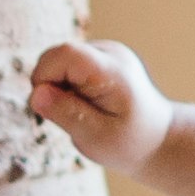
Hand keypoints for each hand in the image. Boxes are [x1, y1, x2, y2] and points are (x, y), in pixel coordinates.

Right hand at [27, 36, 172, 172]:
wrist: (157, 138)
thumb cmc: (128, 143)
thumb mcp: (95, 137)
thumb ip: (66, 114)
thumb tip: (36, 94)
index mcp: (112, 72)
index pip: (65, 54)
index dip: (44, 77)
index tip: (48, 106)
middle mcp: (111, 53)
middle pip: (57, 55)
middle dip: (49, 84)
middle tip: (67, 114)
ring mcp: (107, 52)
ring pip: (59, 60)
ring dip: (58, 86)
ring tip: (80, 110)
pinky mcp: (101, 58)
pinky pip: (68, 65)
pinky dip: (67, 85)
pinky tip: (85, 103)